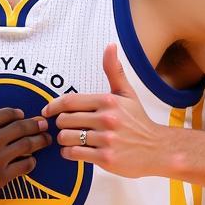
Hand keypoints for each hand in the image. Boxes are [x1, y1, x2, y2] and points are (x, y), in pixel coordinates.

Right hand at [0, 105, 49, 204]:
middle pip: (22, 127)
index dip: (17, 113)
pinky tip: (32, 162)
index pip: (6, 113)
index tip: (23, 115)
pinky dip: (31, 162)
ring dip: (40, 141)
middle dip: (36, 124)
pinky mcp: (1, 177)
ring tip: (47, 140)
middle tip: (44, 125)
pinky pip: (24, 166)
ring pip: (27, 144)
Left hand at [42, 44, 166, 178]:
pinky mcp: (105, 158)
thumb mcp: (127, 94)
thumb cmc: (138, 121)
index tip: (47, 111)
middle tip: (66, 128)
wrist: (158, 149)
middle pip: (64, 120)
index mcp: (108, 101)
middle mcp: (107, 119)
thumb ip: (114, 71)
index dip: (52, 106)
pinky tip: (74, 151)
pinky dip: (68, 153)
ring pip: (66, 138)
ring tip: (70, 140)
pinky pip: (73, 154)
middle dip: (60, 124)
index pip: (69, 101)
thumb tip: (110, 45)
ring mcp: (106, 139)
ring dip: (63, 140)